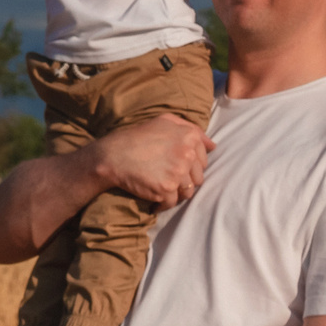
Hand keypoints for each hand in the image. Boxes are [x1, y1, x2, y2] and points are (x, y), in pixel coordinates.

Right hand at [92, 115, 215, 207]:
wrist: (113, 155)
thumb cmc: (137, 137)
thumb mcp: (165, 121)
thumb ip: (191, 129)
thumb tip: (213, 145)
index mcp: (189, 136)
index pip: (203, 159)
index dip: (190, 166)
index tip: (175, 166)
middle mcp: (187, 154)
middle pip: (198, 177)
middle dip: (185, 180)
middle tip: (167, 178)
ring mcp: (177, 173)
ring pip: (188, 192)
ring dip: (176, 193)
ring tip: (162, 189)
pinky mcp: (166, 189)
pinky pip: (172, 202)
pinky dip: (163, 204)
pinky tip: (154, 199)